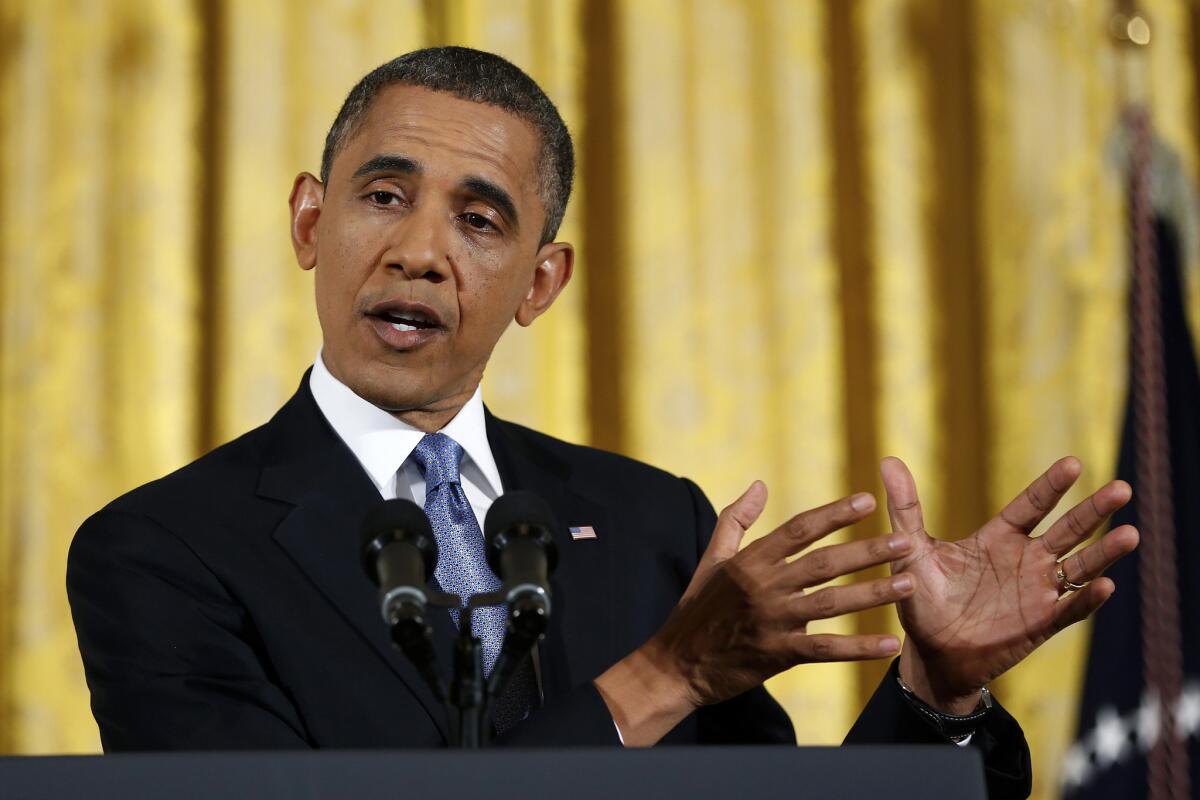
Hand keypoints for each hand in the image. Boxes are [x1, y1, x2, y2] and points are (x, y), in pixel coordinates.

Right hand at [595, 481, 913, 744]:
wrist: (675, 664)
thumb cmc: (696, 609)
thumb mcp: (711, 558)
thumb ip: (736, 519)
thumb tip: (759, 484)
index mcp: (750, 560)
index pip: (799, 529)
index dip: (834, 514)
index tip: (868, 500)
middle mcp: (763, 586)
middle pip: (824, 563)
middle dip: (868, 551)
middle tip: (907, 541)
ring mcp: (771, 621)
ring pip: (831, 603)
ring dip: (873, 593)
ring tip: (909, 583)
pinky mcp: (776, 654)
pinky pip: (825, 650)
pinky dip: (858, 648)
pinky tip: (888, 643)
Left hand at [882, 456, 1138, 712]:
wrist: (930, 652)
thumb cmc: (921, 599)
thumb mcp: (912, 550)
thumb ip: (906, 507)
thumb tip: (888, 459)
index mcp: (998, 538)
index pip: (1031, 505)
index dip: (1051, 487)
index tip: (1074, 463)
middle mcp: (1025, 560)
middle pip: (1067, 530)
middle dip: (1094, 510)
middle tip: (1123, 488)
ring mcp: (1037, 592)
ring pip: (1080, 567)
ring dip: (1104, 552)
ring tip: (1130, 533)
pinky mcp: (1041, 624)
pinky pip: (1070, 609)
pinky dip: (1087, 598)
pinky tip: (1105, 585)